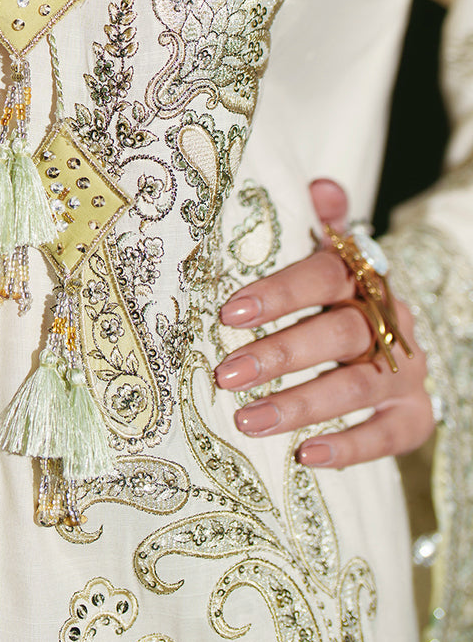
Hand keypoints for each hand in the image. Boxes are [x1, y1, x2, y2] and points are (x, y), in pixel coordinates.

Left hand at [215, 179, 435, 468]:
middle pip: (339, 334)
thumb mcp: (332, 250)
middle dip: (279, 355)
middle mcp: (390, 321)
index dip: (279, 293)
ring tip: (247, 419)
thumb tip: (320, 185)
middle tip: (226, 375)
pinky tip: (304, 456)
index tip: (229, 312)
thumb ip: (324, 218)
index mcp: (364, 277)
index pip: (325, 277)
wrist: (396, 334)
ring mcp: (407, 370)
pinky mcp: (415, 415)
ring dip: (300, 405)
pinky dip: (348, 448)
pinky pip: (387, 435)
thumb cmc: (339, 293)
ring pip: (357, 387)